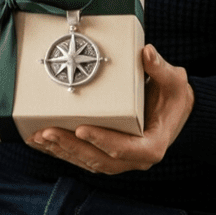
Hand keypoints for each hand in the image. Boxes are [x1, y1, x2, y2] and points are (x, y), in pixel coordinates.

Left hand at [27, 44, 192, 174]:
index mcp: (152, 145)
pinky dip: (63, 152)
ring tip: (40, 137)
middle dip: (72, 147)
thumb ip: (159, 68)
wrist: (176, 110)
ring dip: (63, 151)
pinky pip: (84, 158)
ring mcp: (122, 160)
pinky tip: (43, 143)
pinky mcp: (109, 155)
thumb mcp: (173, 81)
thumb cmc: (173, 96)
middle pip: (101, 160)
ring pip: (89, 162)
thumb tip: (146, 52)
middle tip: (48, 132)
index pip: (125, 148)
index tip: (81, 129)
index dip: (103, 140)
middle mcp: (136, 158)